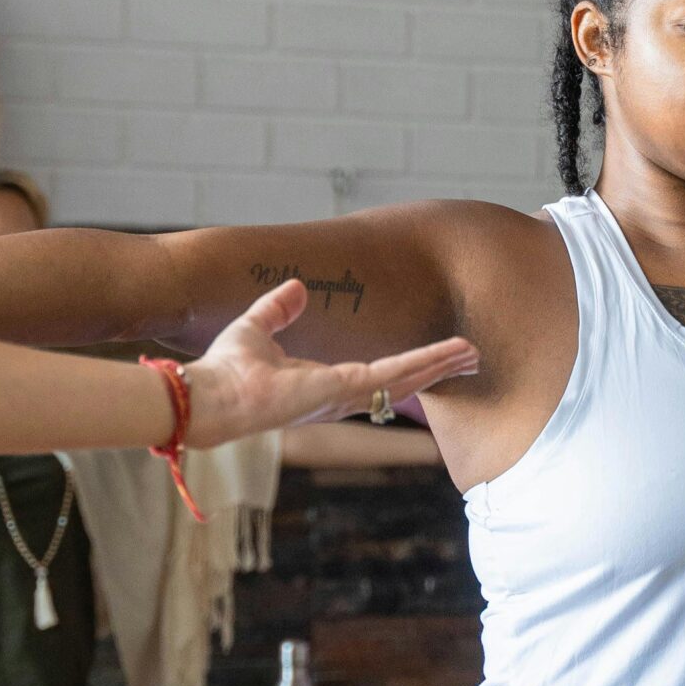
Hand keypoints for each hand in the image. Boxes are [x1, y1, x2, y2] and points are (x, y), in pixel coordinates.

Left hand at [179, 281, 477, 449]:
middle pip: (402, 382)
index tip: (434, 359)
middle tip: (471, 358)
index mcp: (324, 385)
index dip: (407, 367)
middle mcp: (342, 396)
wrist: (211, 394)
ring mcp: (347, 396)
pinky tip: (452, 352)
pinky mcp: (345, 388)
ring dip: (441, 365)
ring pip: (407, 379)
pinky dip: (427, 360)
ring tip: (473, 354)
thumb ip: (278, 309)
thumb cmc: (225, 370)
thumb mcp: (256, 327)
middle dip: (437, 369)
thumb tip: (296, 288)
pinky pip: (396, 372)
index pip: (376, 377)